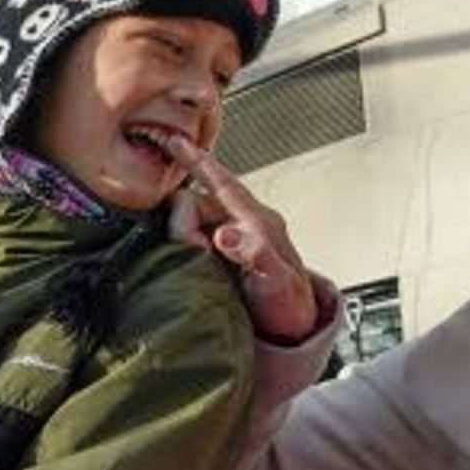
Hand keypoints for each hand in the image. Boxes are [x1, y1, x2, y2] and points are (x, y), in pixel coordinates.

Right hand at [171, 153, 325, 342]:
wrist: (294, 327)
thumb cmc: (289, 305)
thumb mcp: (275, 281)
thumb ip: (253, 254)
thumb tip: (225, 233)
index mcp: (259, 222)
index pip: (222, 183)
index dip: (197, 162)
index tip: (175, 141)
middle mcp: (244, 223)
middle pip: (199, 204)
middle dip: (185, 224)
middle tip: (194, 253)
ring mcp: (233, 237)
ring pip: (194, 222)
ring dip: (187, 241)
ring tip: (201, 267)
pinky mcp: (223, 251)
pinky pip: (195, 237)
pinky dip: (186, 245)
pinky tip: (191, 262)